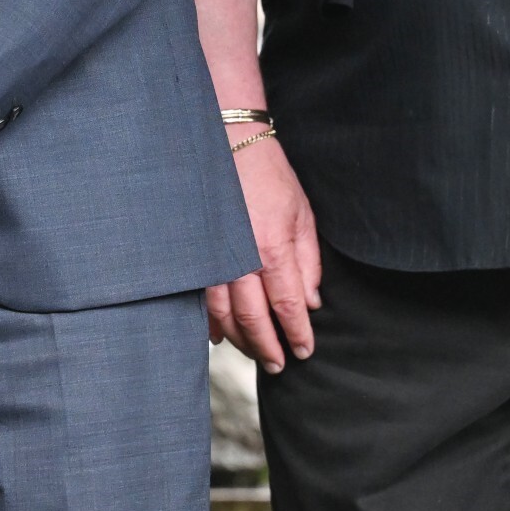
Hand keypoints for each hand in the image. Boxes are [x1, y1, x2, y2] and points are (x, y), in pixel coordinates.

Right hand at [206, 139, 322, 373]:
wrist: (230, 145)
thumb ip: (308, 262)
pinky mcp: (198, 254)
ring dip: (239, 340)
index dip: (296, 334)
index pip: (288, 307)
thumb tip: (311, 302)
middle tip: (278, 366)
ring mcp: (214, 258)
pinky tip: (218, 335)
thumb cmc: (270, 177)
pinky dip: (210, 321)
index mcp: (272, 249)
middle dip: (267, 347)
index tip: (304, 351)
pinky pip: (201, 297)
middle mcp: (240, 259)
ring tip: (252, 354)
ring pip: (224, 314)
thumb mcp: (302, 215)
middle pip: (253, 319)